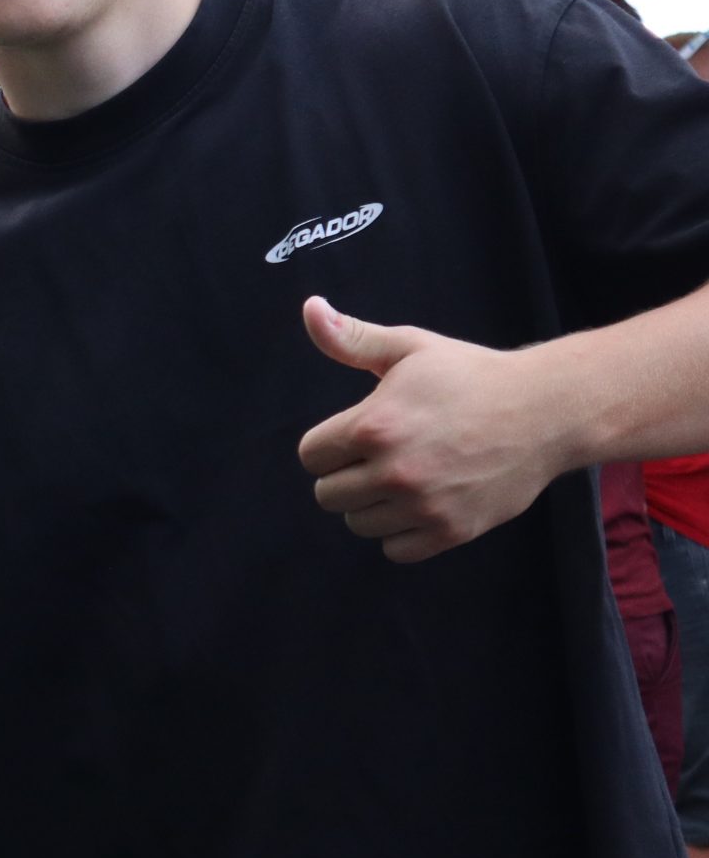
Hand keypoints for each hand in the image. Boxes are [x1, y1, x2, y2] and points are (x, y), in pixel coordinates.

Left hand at [296, 296, 570, 562]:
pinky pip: (395, 550)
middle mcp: (394, 471)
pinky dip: (401, 532)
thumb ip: (351, 338)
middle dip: (345, 475)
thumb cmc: (471, 375)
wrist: (547, 412)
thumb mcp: (409, 348)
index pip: (311, 456)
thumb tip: (309, 307)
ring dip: (371, 505)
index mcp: (374, 426)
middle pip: (327, 495)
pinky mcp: (451, 531)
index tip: (356, 435)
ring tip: (402, 477)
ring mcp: (424, 506)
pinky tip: (420, 503)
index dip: (329, 444)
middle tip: (379, 457)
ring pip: (358, 524)